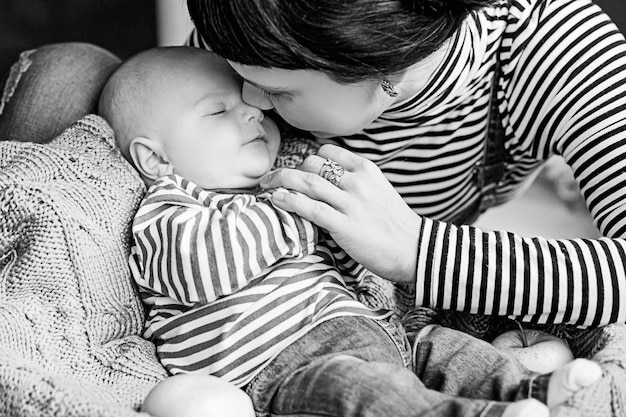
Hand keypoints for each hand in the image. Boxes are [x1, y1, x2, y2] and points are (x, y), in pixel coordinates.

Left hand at [260, 144, 420, 281]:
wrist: (415, 249)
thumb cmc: (394, 224)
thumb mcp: (379, 190)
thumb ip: (356, 181)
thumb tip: (328, 179)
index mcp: (366, 169)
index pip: (328, 152)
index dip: (308, 159)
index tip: (297, 168)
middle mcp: (357, 181)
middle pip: (313, 164)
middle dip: (290, 170)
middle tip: (274, 178)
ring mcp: (351, 203)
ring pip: (307, 182)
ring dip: (281, 180)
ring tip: (266, 184)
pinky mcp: (344, 225)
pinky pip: (310, 207)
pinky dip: (289, 200)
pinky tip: (276, 199)